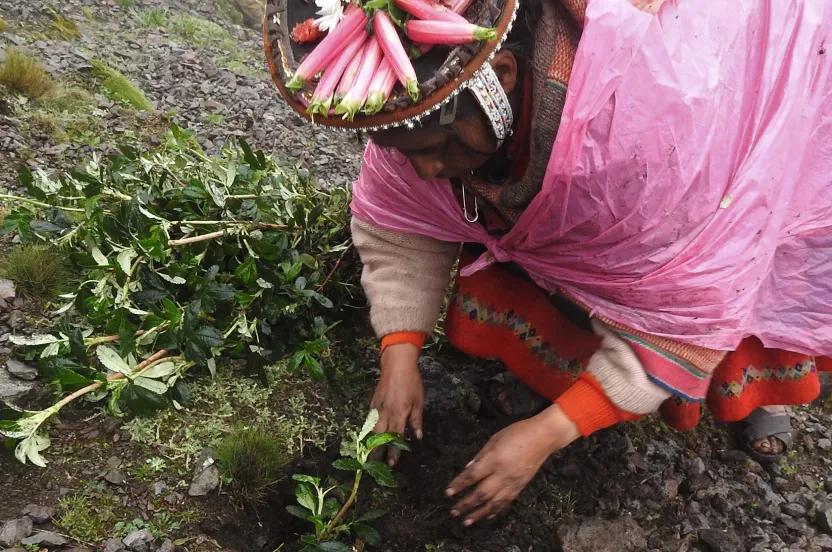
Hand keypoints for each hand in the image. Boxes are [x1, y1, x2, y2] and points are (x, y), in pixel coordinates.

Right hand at [370, 343, 423, 465]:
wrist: (396, 365)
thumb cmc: (411, 383)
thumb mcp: (418, 402)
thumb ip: (416, 421)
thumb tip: (417, 437)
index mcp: (399, 414)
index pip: (395, 437)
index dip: (394, 451)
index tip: (392, 464)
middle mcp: (386, 414)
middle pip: (380, 437)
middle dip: (377, 452)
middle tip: (375, 466)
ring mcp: (377, 409)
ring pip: (372, 430)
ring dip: (370, 444)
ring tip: (368, 457)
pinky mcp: (373, 404)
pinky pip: (369, 421)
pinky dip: (368, 431)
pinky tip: (367, 439)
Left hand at [446, 404, 579, 524]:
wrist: (543, 438)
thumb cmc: (517, 433)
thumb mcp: (494, 439)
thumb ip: (480, 455)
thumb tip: (468, 468)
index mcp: (494, 460)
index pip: (472, 476)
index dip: (459, 485)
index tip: (447, 493)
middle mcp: (502, 475)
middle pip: (481, 494)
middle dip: (466, 504)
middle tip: (453, 512)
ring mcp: (512, 483)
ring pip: (493, 503)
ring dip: (478, 514)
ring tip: (466, 521)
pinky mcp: (520, 487)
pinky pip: (506, 502)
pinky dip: (495, 511)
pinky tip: (487, 516)